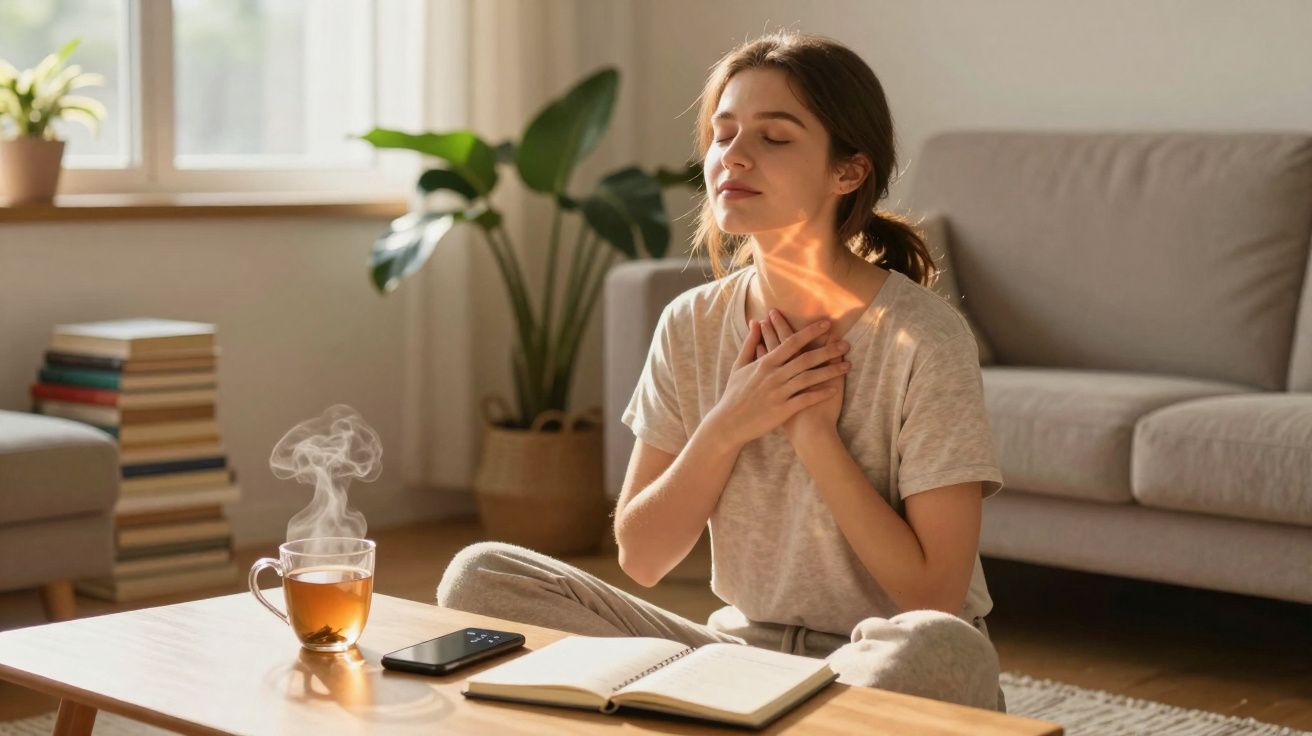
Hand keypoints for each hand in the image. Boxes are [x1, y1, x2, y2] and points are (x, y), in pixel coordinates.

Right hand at [706, 317, 849, 450]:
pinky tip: (835, 389)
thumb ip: (750, 343)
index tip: (827, 324)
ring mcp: (778, 393)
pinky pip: (805, 400)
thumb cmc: (734, 393)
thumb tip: (756, 322)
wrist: (728, 423)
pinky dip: (820, 394)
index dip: (810, 332)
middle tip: (846, 343)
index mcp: (765, 363)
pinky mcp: (782, 410)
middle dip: (828, 350)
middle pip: (805, 359)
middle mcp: (773, 376)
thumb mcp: (739, 366)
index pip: (791, 342)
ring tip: (847, 365)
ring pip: (809, 378)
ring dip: (830, 371)